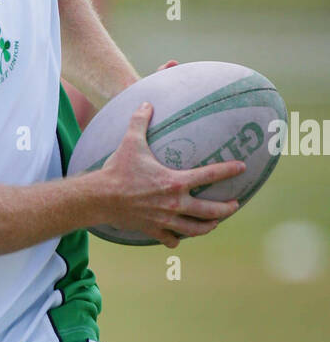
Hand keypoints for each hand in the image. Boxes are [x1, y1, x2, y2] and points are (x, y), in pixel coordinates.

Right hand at [100, 102, 244, 248]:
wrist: (99, 198)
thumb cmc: (117, 170)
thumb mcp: (130, 142)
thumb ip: (140, 121)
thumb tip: (147, 102)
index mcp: (175, 182)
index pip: (210, 176)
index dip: (229, 170)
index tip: (242, 167)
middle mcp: (174, 204)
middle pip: (210, 211)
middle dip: (226, 208)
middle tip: (235, 204)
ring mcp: (164, 220)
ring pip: (194, 229)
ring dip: (208, 226)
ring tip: (216, 223)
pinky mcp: (152, 229)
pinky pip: (171, 239)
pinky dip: (177, 238)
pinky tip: (180, 237)